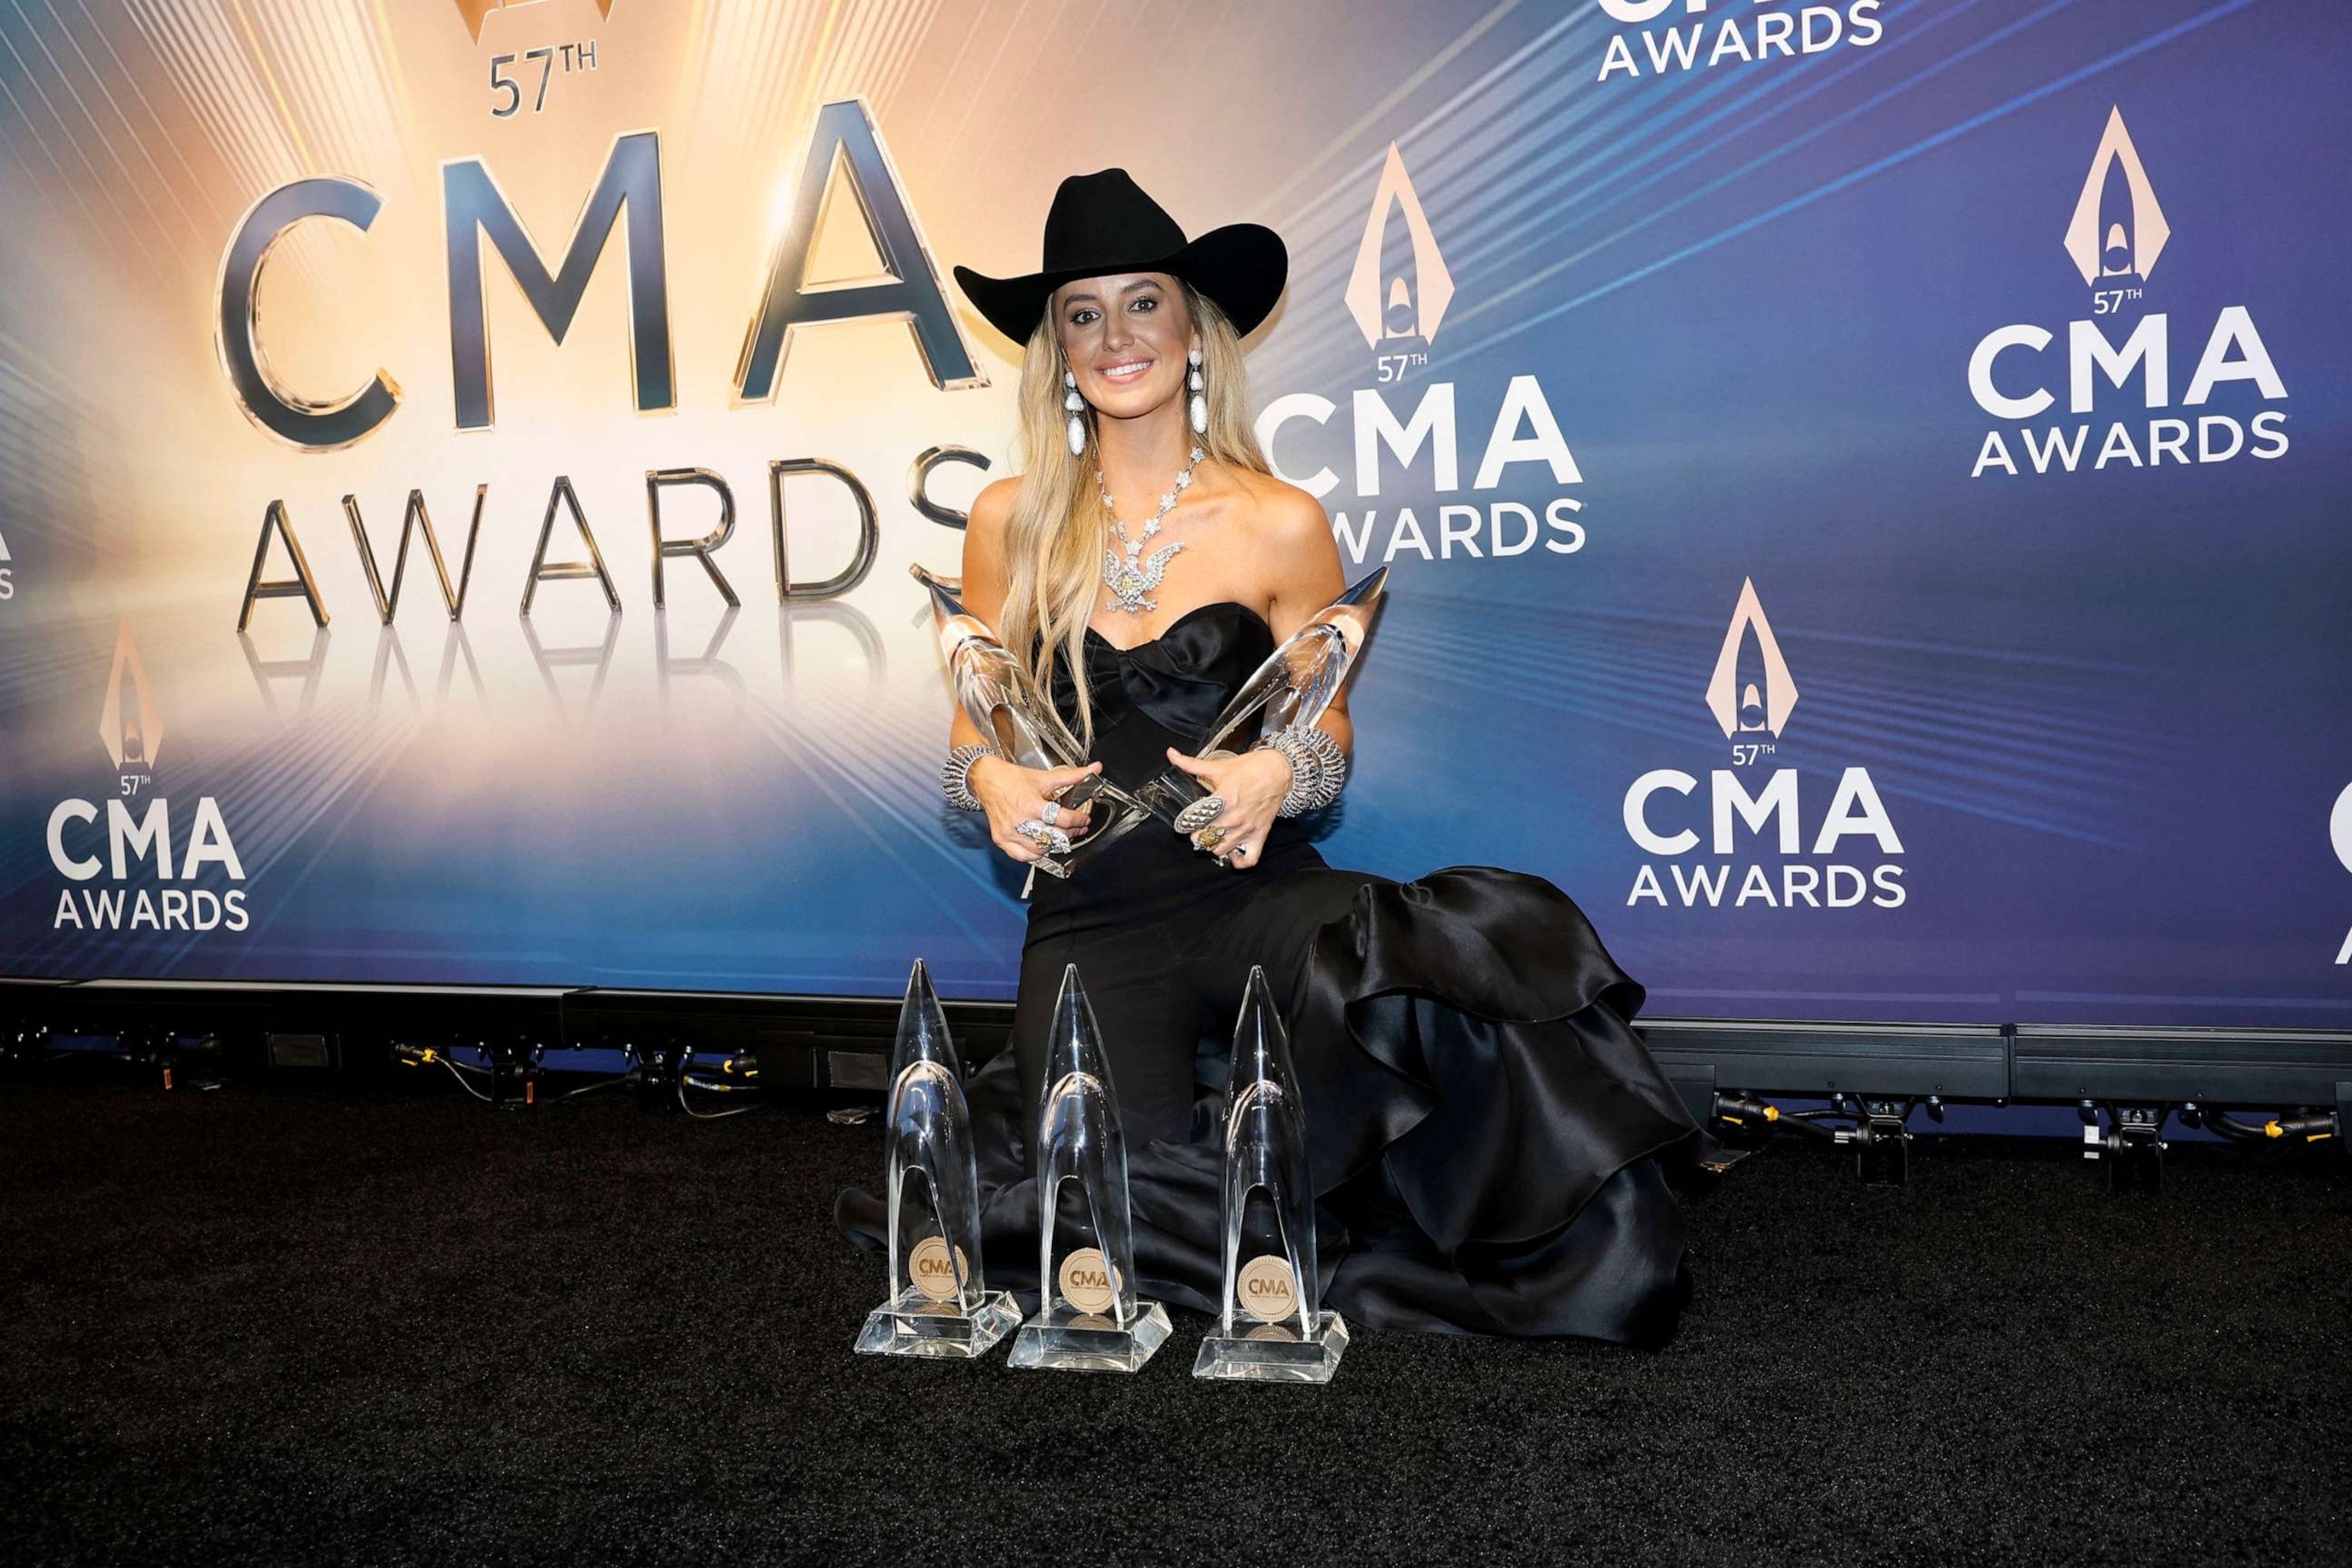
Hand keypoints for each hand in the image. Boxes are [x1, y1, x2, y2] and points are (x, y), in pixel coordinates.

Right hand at [972, 757, 1098, 864]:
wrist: (987, 779)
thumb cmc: (1013, 779)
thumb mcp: (1044, 777)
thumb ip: (1071, 776)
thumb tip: (1094, 768)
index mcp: (1032, 804)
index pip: (1063, 819)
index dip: (1078, 820)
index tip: (1083, 820)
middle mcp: (1020, 821)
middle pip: (1054, 836)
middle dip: (1070, 833)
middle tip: (1076, 829)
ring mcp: (1010, 832)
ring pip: (1040, 848)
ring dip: (1054, 844)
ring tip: (1060, 836)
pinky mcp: (1001, 839)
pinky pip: (1022, 856)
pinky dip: (1035, 854)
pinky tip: (1042, 846)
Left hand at [1163, 745, 1290, 870]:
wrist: (1279, 771)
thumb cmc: (1252, 768)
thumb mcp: (1219, 766)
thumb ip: (1192, 764)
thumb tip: (1172, 754)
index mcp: (1223, 800)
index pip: (1195, 820)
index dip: (1186, 820)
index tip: (1187, 818)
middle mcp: (1234, 818)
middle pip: (1204, 838)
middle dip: (1197, 833)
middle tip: (1198, 826)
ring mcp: (1247, 829)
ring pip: (1220, 851)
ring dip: (1212, 846)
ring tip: (1212, 836)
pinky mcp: (1259, 836)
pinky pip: (1248, 860)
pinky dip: (1238, 860)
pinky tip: (1231, 851)